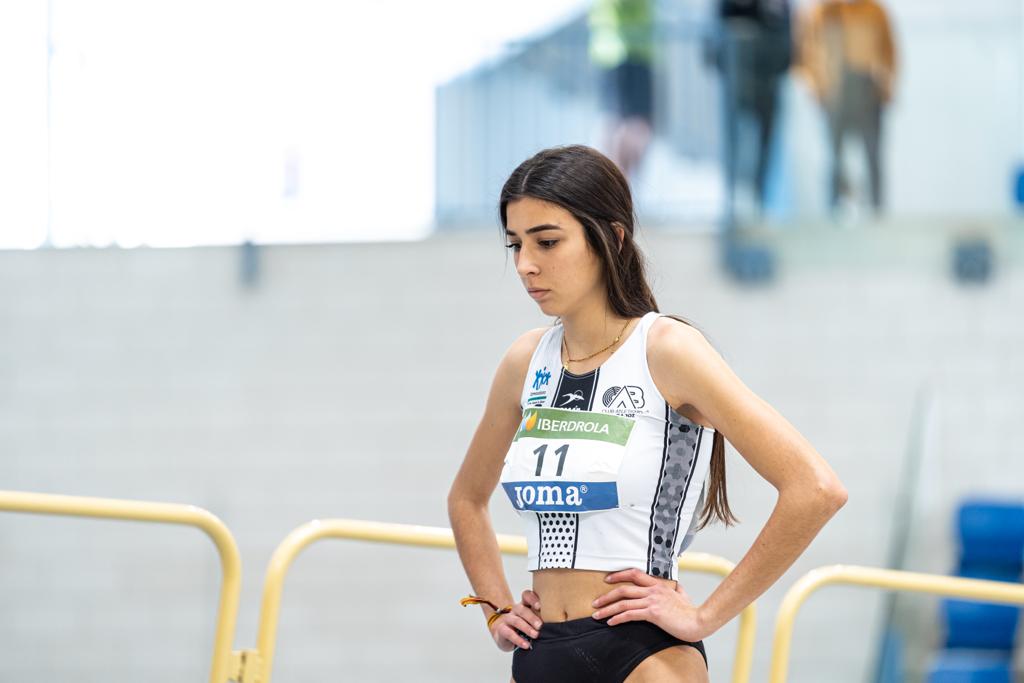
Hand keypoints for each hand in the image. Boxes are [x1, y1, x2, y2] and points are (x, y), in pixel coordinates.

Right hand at [490, 589, 542, 651]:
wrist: (504, 634)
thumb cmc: (524, 627)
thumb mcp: (533, 621)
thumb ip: (542, 618)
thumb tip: (558, 622)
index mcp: (524, 605)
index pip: (526, 596)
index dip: (532, 599)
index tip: (540, 606)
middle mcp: (515, 610)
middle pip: (522, 609)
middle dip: (532, 617)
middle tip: (540, 625)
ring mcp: (507, 619)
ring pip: (516, 620)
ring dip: (527, 628)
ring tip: (536, 635)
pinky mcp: (501, 629)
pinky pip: (509, 633)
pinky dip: (518, 640)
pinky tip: (526, 645)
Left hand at [591, 568, 708, 641]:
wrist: (698, 621)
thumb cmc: (691, 611)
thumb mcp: (684, 595)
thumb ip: (678, 590)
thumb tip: (678, 587)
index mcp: (658, 585)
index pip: (634, 573)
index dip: (619, 575)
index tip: (607, 580)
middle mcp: (653, 591)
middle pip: (623, 589)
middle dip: (606, 596)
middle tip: (595, 602)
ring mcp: (652, 601)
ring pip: (623, 602)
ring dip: (607, 608)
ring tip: (597, 614)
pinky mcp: (653, 613)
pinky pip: (630, 614)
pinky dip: (617, 618)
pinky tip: (610, 622)